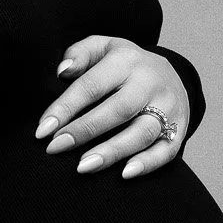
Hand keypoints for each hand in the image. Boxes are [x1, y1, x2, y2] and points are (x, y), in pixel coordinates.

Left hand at [34, 35, 188, 178]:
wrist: (172, 74)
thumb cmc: (125, 66)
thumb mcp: (103, 47)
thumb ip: (79, 54)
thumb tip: (62, 71)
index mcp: (126, 60)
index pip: (91, 85)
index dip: (65, 108)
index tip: (43, 130)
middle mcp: (150, 83)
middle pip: (118, 109)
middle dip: (84, 130)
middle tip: (56, 148)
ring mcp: (168, 107)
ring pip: (142, 132)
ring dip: (112, 151)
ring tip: (84, 166)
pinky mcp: (180, 129)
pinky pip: (166, 150)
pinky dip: (147, 163)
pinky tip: (124, 174)